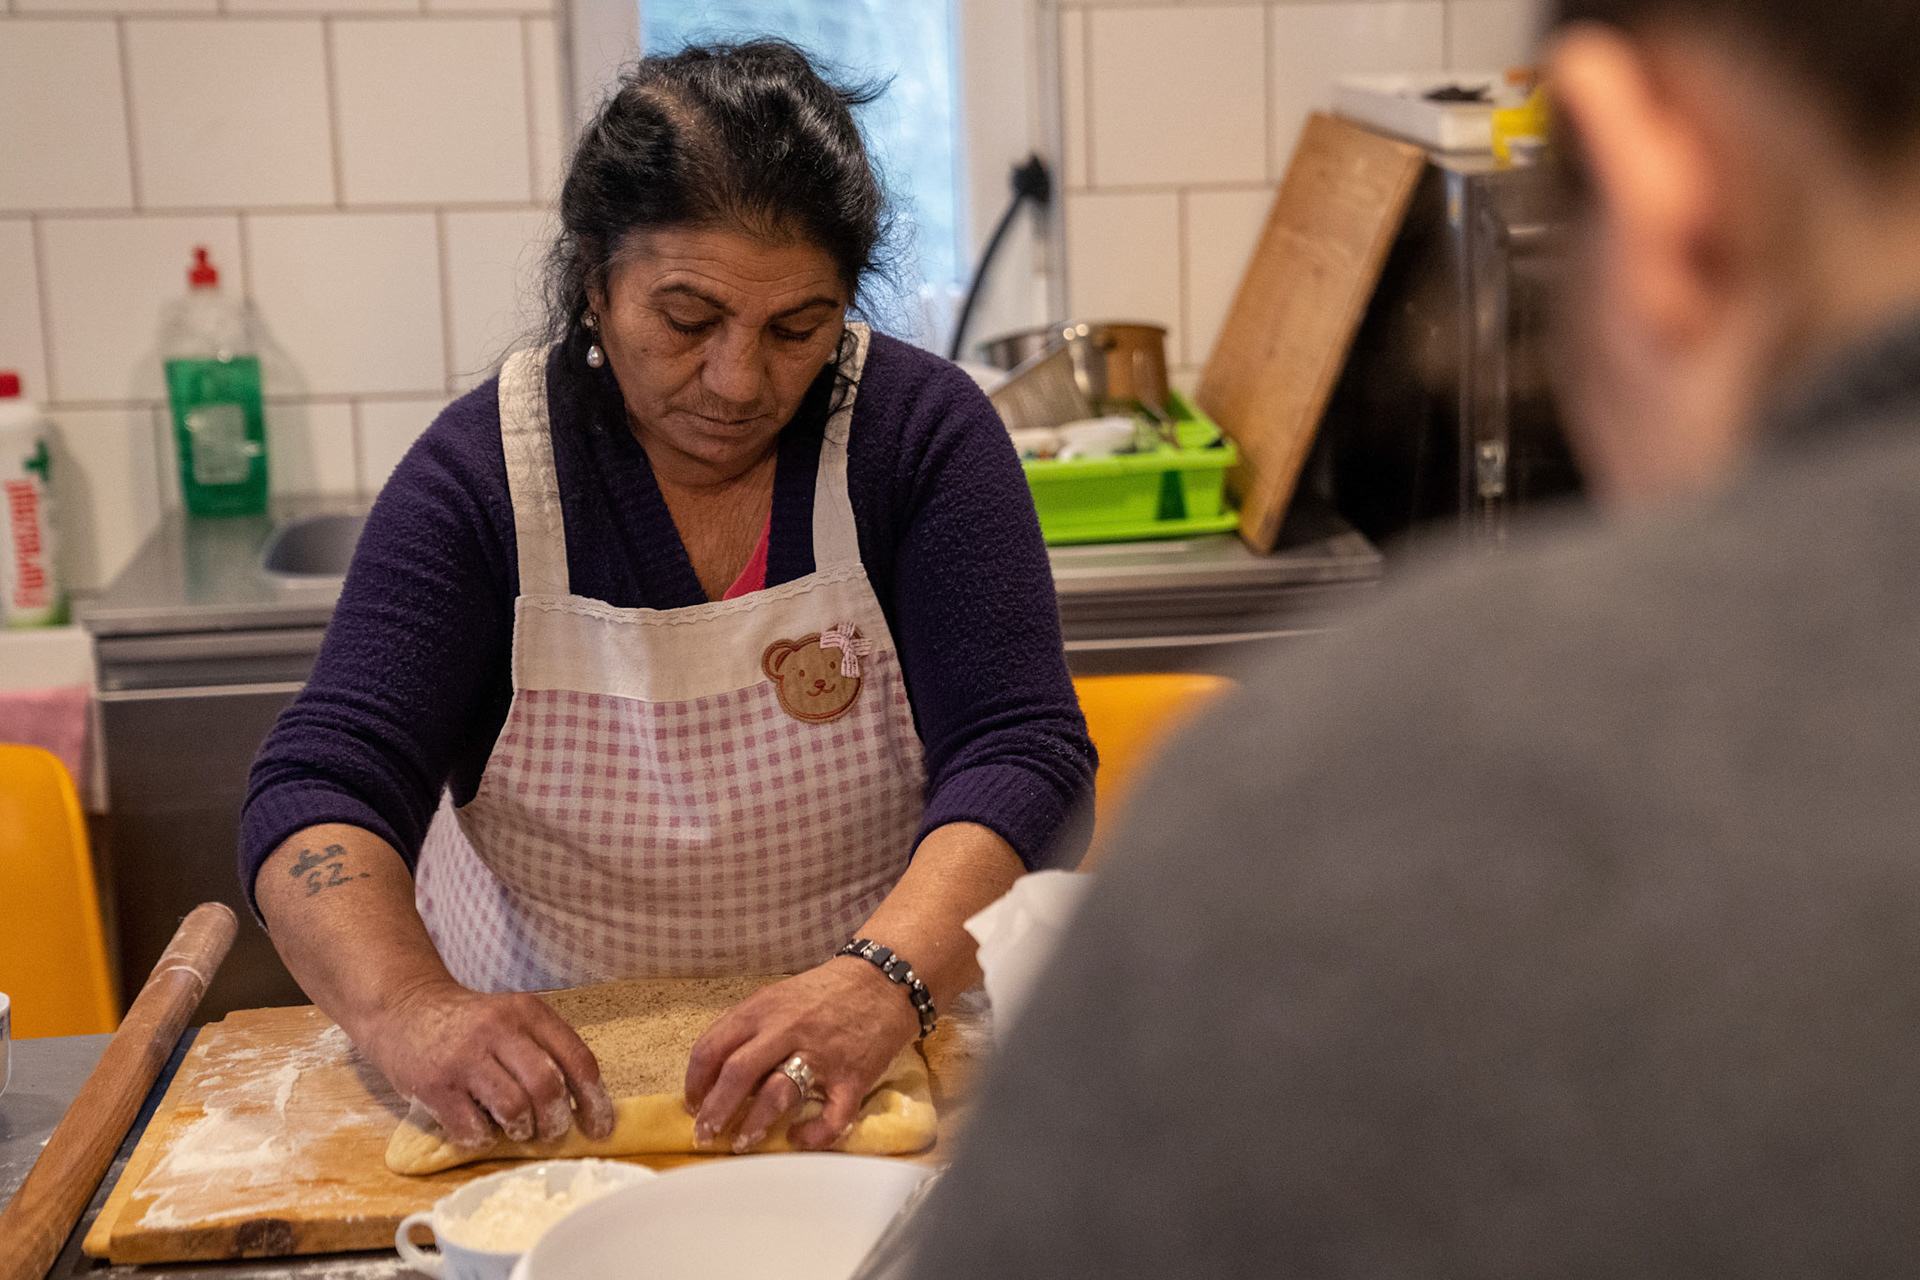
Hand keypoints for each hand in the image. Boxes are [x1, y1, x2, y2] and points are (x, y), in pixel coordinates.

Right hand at [355, 977, 614, 1147]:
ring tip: (516, 1128)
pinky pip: (473, 1128)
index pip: (578, 1059)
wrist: (404, 1008)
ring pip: (514, 1109)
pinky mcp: (434, 1085)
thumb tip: (584, 1106)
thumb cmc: (468, 1024)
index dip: (595, 1101)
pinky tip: (480, 1127)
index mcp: (528, 1012)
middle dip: (556, 1121)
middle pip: (548, 1087)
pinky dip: (483, 1138)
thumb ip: (545, 1050)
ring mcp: (464, 1058)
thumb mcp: (512, 1019)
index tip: (600, 1128)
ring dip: (522, 1130)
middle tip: (550, 1132)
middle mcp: (498, 1029)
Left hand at [684, 958, 918, 1151]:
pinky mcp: (853, 1077)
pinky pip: (831, 1116)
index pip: (712, 1047)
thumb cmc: (825, 992)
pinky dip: (812, 1135)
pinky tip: (799, 1137)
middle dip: (714, 1112)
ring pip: (777, 1094)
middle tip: (706, 1136)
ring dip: (754, 1125)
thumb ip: (747, 1027)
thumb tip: (713, 1071)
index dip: (695, 1082)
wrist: (884, 980)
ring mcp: (821, 1054)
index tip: (692, 1105)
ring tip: (744, 1142)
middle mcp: (787, 1030)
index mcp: (762, 1009)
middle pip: (737, 1073)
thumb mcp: (777, 997)